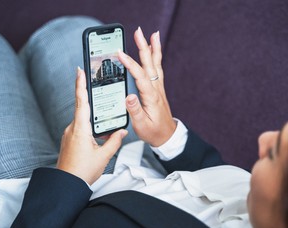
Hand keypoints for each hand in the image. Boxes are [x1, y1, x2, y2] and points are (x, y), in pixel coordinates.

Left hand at [56, 67, 127, 184]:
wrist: (66, 185)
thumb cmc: (82, 171)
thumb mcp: (104, 156)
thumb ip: (114, 141)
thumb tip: (122, 132)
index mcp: (80, 129)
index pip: (81, 101)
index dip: (80, 84)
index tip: (80, 71)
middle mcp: (72, 129)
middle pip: (82, 110)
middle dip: (93, 106)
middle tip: (102, 103)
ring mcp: (69, 135)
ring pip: (82, 121)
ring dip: (93, 123)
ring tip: (103, 134)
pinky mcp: (69, 141)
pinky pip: (80, 130)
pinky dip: (89, 131)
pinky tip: (97, 140)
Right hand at [118, 27, 175, 146]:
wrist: (167, 136)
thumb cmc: (153, 132)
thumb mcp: (142, 125)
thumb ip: (135, 111)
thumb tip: (128, 96)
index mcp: (151, 97)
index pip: (140, 76)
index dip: (130, 64)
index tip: (120, 53)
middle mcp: (156, 89)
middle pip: (149, 64)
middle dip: (143, 47)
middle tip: (139, 32)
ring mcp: (158, 88)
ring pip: (156, 64)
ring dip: (153, 48)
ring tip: (152, 34)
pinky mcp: (158, 89)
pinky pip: (157, 69)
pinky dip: (156, 57)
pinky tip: (154, 50)